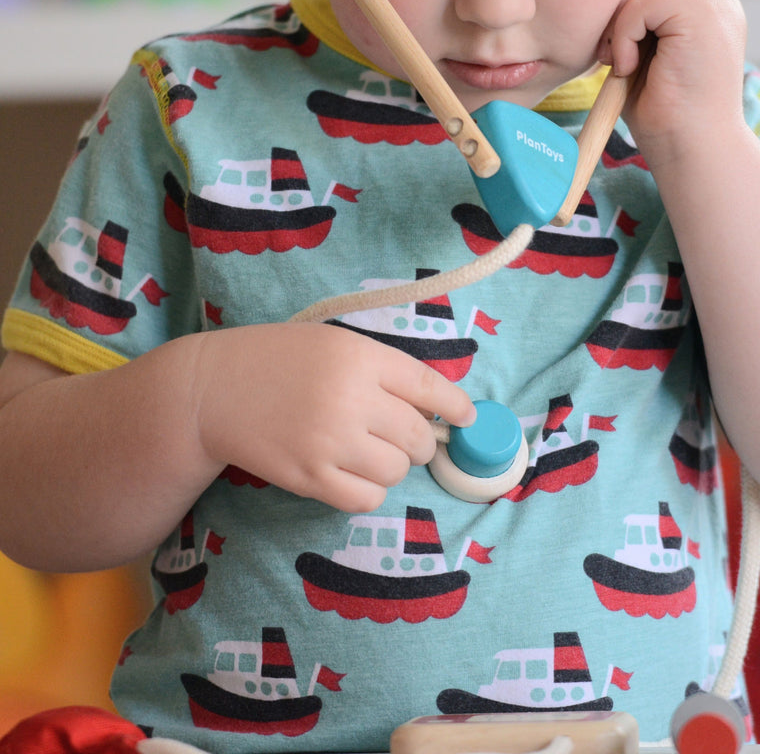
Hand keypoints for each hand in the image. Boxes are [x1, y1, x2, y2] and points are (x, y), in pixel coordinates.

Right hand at [191, 322, 474, 511]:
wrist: (212, 390)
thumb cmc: (277, 360)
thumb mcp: (333, 343)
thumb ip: (381, 368)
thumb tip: (434, 405)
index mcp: (360, 357)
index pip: (428, 387)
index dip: (455, 406)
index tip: (465, 418)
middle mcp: (351, 398)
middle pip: (417, 435)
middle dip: (419, 440)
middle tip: (403, 437)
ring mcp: (330, 441)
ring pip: (397, 470)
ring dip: (393, 465)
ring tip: (368, 452)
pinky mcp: (310, 478)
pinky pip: (367, 498)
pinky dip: (370, 490)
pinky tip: (353, 474)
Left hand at [596, 0, 746, 164]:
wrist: (691, 150)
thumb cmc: (662, 112)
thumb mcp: (644, 49)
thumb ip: (637, 10)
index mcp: (711, 1)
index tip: (620, 27)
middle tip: (607, 48)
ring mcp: (716, 3)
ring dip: (617, 19)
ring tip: (617, 59)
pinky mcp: (704, 16)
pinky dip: (623, 32)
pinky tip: (627, 66)